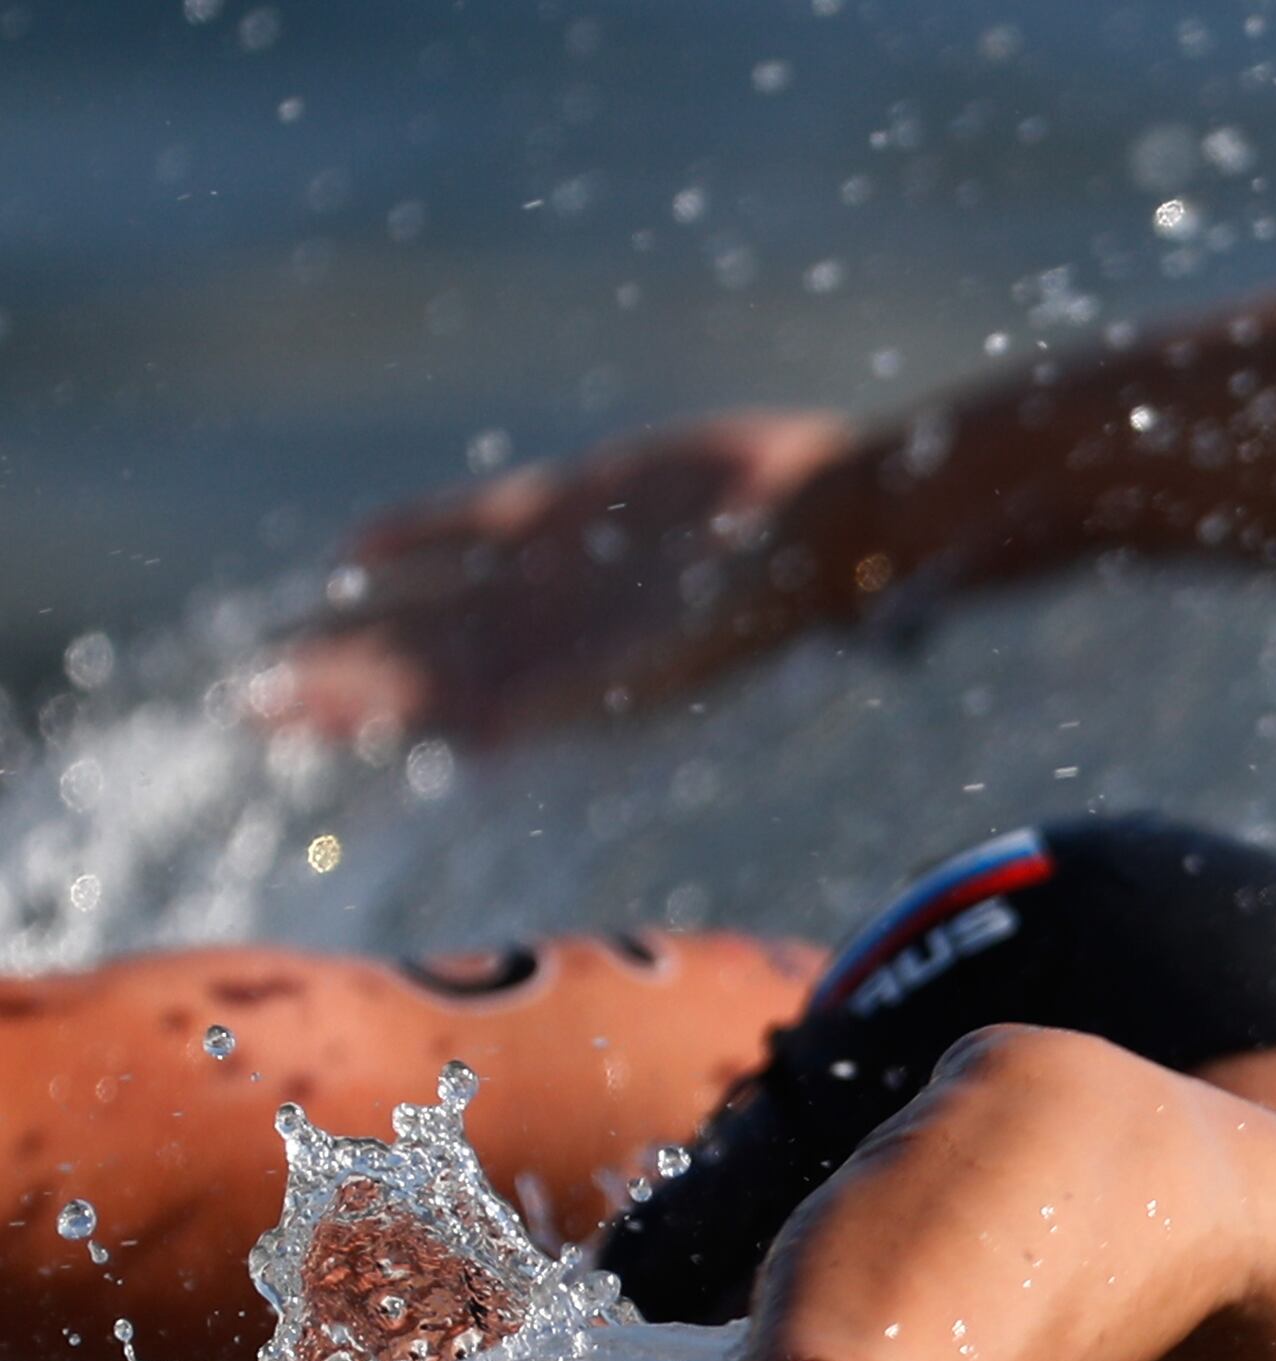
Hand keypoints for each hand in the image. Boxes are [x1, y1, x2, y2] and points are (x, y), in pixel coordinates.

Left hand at [266, 411, 866, 746]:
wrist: (832, 519)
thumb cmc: (771, 599)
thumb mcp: (676, 654)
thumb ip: (578, 693)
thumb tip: (479, 741)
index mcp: (570, 689)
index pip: (437, 716)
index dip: (359, 722)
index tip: (279, 727)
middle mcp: (552, 642)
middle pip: (418, 673)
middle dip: (338, 690)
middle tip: (250, 709)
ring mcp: (553, 579)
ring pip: (430, 612)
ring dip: (359, 629)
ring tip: (281, 651)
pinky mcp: (568, 511)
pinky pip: (470, 532)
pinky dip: (414, 541)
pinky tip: (355, 551)